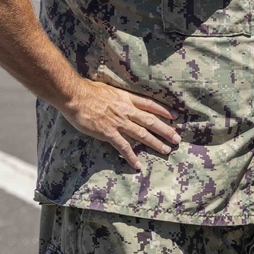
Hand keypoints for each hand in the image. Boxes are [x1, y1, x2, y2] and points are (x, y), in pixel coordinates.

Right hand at [62, 80, 180, 169]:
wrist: (75, 96)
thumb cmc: (89, 90)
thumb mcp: (110, 89)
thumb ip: (119, 96)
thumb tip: (121, 98)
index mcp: (127, 99)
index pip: (151, 105)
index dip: (164, 111)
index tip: (175, 116)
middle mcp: (127, 111)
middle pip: (151, 121)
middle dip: (166, 130)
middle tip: (177, 138)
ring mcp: (119, 122)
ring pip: (142, 134)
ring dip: (155, 143)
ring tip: (166, 150)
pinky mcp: (108, 133)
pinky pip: (123, 147)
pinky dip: (131, 156)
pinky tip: (138, 165)